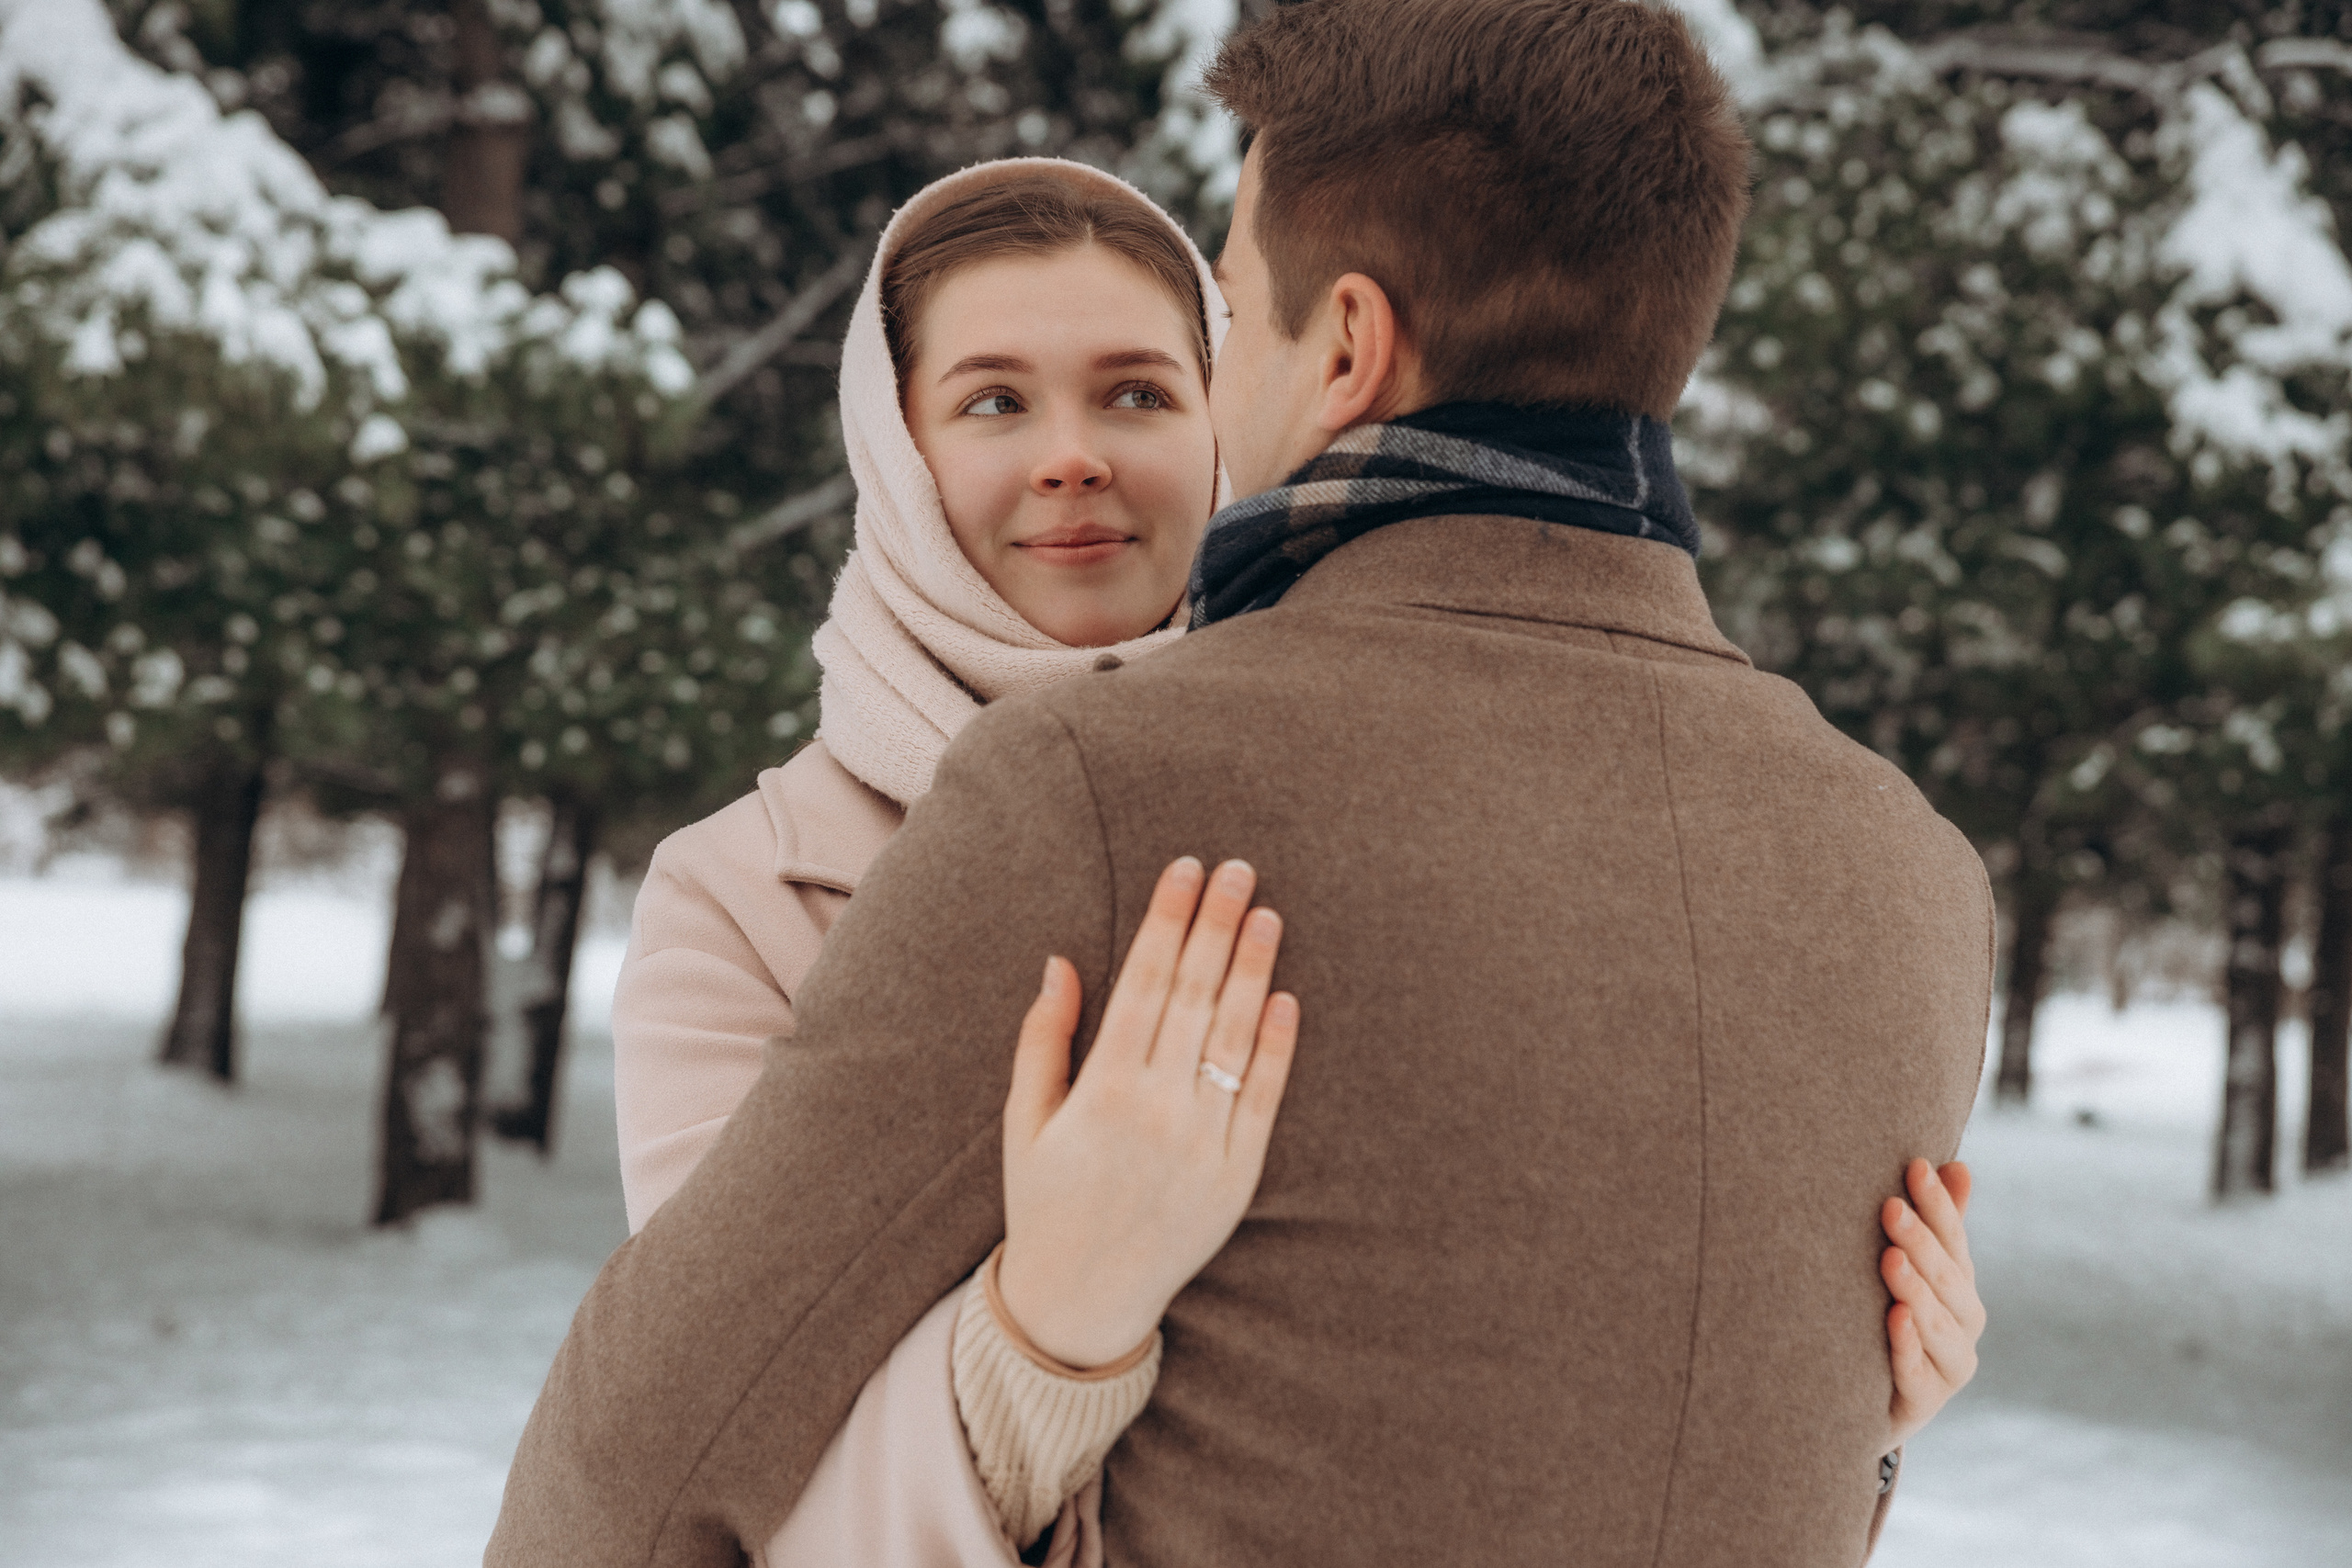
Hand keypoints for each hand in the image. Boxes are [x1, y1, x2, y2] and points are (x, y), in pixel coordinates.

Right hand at [995, 856, 1299, 1368]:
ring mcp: (1202, 1143)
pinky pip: (1261, 1099)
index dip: (1166, 920)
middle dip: (1215, 925)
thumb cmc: (1045, 1201)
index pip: (1144, 981)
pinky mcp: (1237, 1176)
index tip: (1184, 870)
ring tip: (1266, 914)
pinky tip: (1285, 998)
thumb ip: (1044, 1039)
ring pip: (1233, 1037)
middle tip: (1237, 868)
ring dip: (1253, 970)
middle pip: (1193, 995)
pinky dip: (1275, 1047)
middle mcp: (1156, 1110)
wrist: (1083, 1299)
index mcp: (1101, 1090)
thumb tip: (1060, 961)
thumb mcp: (1026, 1121)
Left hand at [1883, 1157, 1982, 1445]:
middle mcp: (1963, 1324)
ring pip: (1936, 1324)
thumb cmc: (1895, 1321)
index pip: (1953, 1239)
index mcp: (1961, 1287)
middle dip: (1920, 1241)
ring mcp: (1948, 1365)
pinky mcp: (1924, 1401)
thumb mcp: (1915, 1270)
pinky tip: (1895, 1320)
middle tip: (1890, 1207)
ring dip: (1914, 1290)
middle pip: (1945, 1279)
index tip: (1914, 1167)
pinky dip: (1906, 1346)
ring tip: (1890, 1259)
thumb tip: (1957, 1164)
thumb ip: (1937, 1225)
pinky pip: (1916, 1372)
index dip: (1937, 1204)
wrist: (1872, 1401)